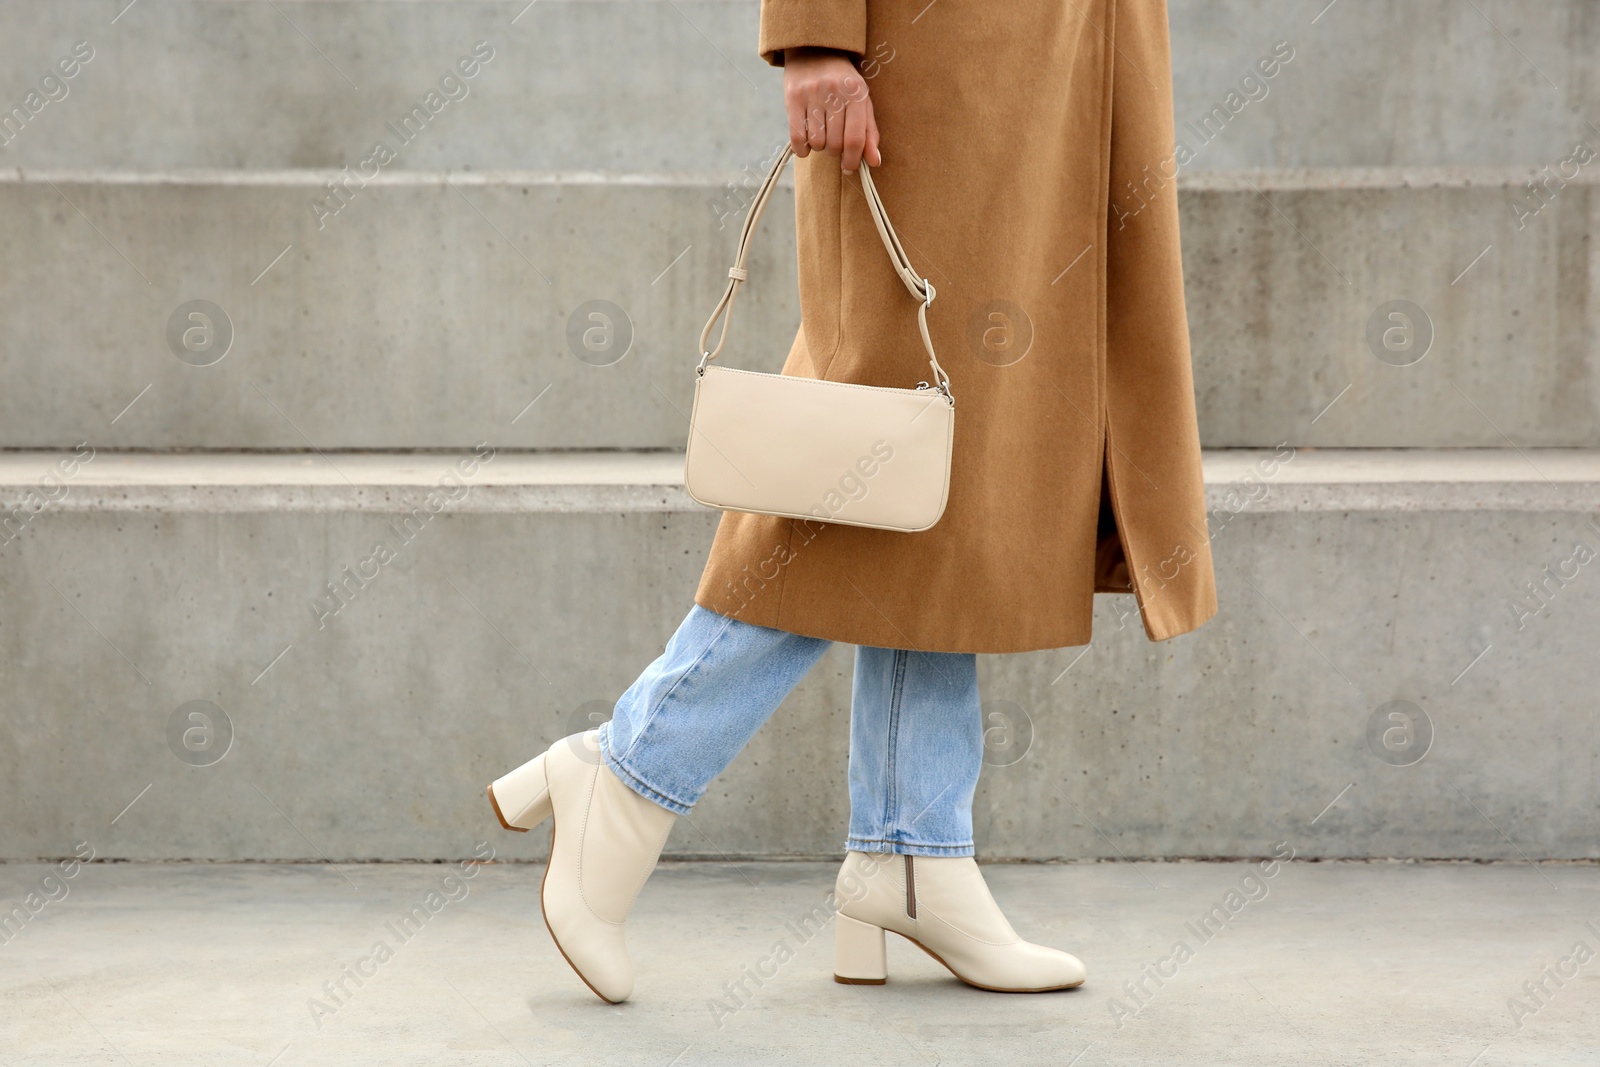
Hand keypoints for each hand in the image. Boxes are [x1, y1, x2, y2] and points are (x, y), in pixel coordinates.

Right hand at [782, 47, 881, 173]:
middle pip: (834, 143)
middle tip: (833, 143)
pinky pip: (797, 136)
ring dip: (818, 147)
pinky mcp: (793, 97)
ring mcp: (812, 93)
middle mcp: (835, 92)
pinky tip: (806, 146)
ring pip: (816, 142)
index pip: (855, 138)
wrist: (815, 50)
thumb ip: (869, 132)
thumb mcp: (862, 101)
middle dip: (834, 152)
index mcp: (856, 93)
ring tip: (821, 136)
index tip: (848, 167)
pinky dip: (802, 149)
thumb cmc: (843, 83)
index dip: (852, 160)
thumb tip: (874, 162)